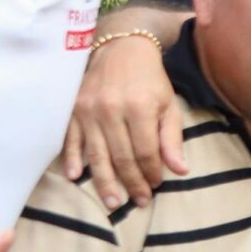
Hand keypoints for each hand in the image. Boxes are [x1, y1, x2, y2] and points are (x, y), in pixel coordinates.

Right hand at [60, 34, 186, 208]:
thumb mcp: (169, 104)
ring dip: (104, 182)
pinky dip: (72, 159)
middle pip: (121, 157)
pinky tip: (75, 177)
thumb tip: (180, 170)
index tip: (155, 187)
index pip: (145, 151)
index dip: (150, 172)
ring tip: (113, 202)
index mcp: (140, 107)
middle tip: (139, 202)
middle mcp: (112, 110)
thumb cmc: (150, 80)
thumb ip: (172, 138)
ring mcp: (89, 110)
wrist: (120, 48)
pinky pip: (70, 139)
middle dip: (131, 183)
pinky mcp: (73, 110)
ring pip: (96, 154)